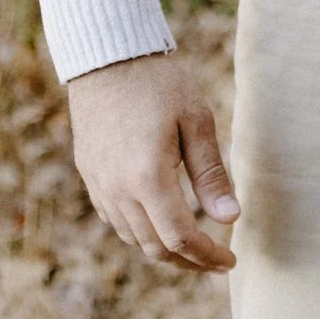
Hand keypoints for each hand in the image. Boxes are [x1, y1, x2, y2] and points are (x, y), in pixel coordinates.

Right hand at [66, 52, 239, 271]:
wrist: (105, 57)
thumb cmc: (158, 84)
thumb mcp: (196, 123)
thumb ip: (212, 175)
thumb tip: (231, 219)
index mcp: (148, 178)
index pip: (180, 238)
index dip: (207, 257)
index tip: (230, 261)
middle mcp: (117, 188)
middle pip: (155, 246)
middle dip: (188, 261)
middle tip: (216, 261)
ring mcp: (99, 182)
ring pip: (133, 237)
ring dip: (164, 249)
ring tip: (193, 247)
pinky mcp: (89, 173)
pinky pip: (114, 218)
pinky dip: (140, 231)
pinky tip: (160, 223)